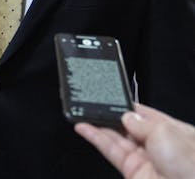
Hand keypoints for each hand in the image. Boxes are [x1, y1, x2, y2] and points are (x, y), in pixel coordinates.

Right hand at [75, 103, 194, 178]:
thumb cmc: (190, 166)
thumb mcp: (165, 132)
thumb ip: (141, 122)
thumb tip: (126, 117)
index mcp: (177, 133)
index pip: (149, 116)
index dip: (131, 107)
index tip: (114, 97)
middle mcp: (162, 147)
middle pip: (131, 127)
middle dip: (113, 115)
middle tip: (96, 104)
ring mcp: (146, 160)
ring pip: (118, 138)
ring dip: (100, 126)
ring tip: (84, 112)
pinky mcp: (132, 171)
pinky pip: (111, 151)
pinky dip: (95, 139)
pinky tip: (85, 128)